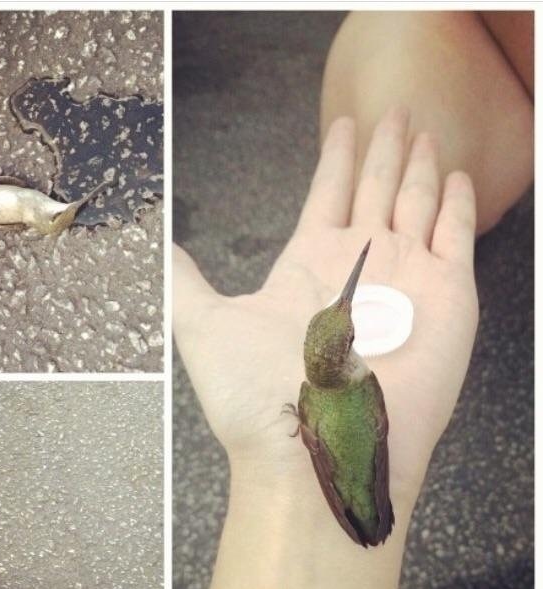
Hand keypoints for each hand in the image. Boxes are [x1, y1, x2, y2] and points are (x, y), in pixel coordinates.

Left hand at [174, 106, 477, 514]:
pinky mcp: (445, 297)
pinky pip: (456, 235)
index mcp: (306, 266)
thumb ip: (183, 279)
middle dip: (382, 151)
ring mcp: (402, 279)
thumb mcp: (202, 324)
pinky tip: (454, 175)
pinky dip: (457, 203)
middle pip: (373, 191)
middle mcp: (356, 267)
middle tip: (392, 111)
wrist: (308, 452)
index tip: (342, 127)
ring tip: (421, 130)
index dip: (336, 160)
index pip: (326, 196)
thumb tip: (156, 245)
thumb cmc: (253, 396)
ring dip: (418, 166)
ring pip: (414, 202)